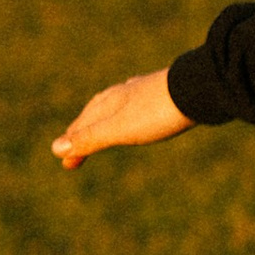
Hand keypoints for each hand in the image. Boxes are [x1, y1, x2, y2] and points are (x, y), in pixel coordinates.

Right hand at [52, 70, 192, 170]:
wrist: (199, 89)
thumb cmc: (157, 112)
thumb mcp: (119, 129)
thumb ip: (89, 139)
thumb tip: (55, 149)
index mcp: (107, 103)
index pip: (82, 126)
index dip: (73, 146)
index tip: (67, 165)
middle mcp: (121, 93)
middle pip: (94, 114)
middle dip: (82, 132)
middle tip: (74, 151)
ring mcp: (142, 91)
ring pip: (114, 106)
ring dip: (102, 120)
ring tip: (99, 127)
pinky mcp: (163, 93)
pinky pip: (136, 103)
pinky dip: (126, 111)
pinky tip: (136, 107)